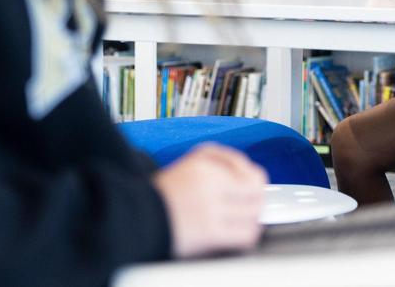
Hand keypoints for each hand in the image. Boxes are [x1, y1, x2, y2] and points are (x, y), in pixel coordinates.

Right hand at [152, 143, 267, 257]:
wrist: (137, 219)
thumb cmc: (163, 194)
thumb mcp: (188, 162)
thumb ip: (219, 159)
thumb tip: (248, 169)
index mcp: (205, 166)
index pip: (252, 173)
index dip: (256, 182)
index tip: (251, 189)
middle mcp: (209, 184)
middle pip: (257, 192)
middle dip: (257, 200)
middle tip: (250, 206)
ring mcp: (210, 209)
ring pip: (254, 213)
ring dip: (252, 218)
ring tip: (243, 221)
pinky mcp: (209, 233)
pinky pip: (244, 235)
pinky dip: (246, 236)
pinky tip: (236, 235)